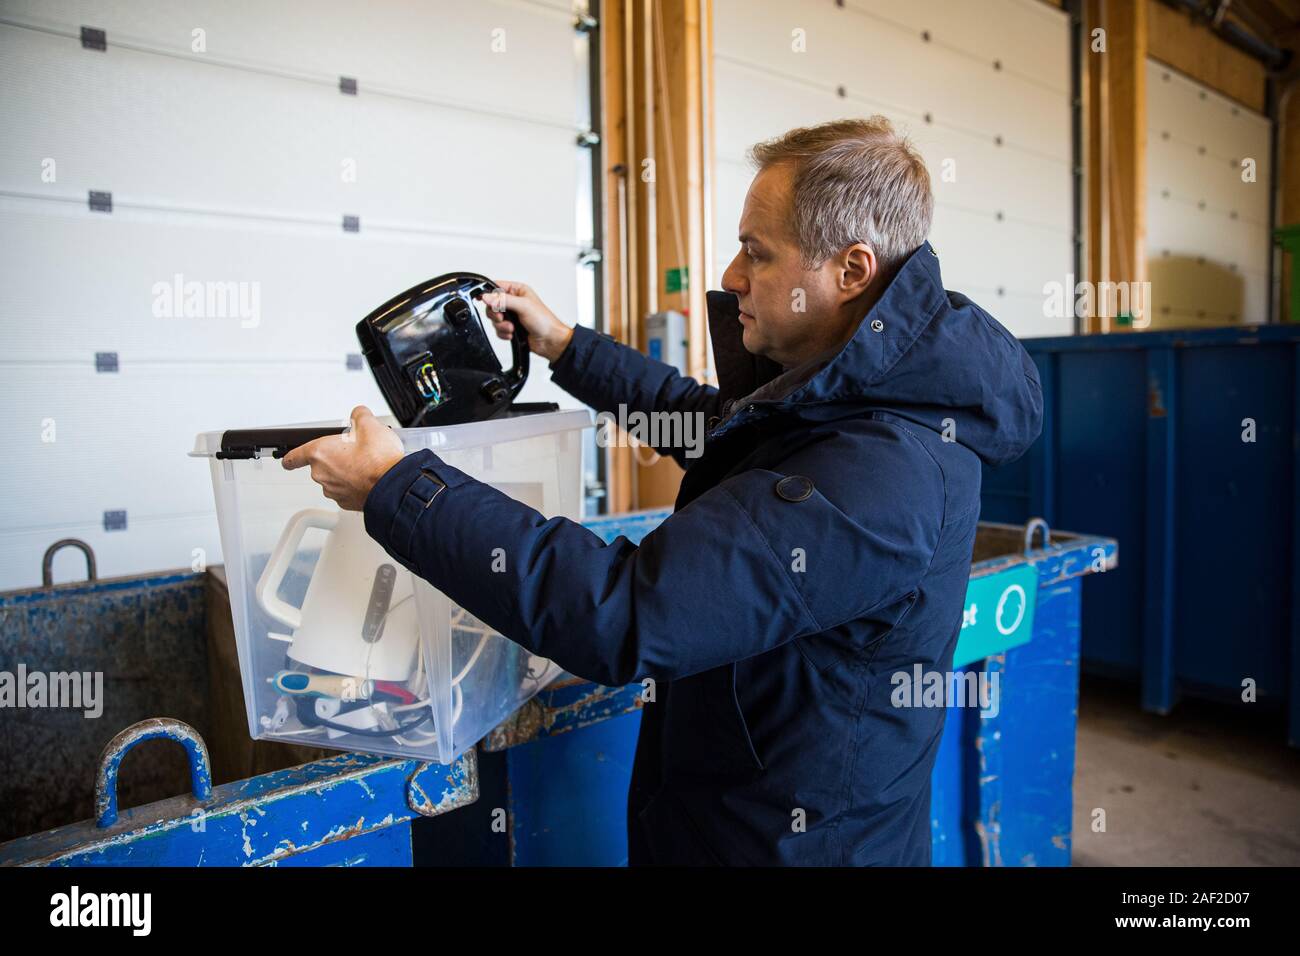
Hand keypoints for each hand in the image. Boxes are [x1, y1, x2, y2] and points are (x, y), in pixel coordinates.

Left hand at [282, 406, 404, 510]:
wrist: (393, 487)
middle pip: (321, 465)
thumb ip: (360, 416)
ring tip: (367, 464)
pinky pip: (347, 491)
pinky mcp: (347, 503)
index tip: (289, 460)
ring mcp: (334, 491)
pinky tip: (370, 477)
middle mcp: (322, 475)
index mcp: (320, 453)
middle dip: (336, 457)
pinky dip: (355, 485)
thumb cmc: (378, 461)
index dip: (290, 457)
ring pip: (335, 479)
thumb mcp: (370, 426)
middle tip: (355, 451)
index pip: (294, 457)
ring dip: (346, 472)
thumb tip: (359, 414)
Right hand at [482, 279, 573, 362]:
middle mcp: (513, 302)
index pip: (496, 287)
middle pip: (491, 305)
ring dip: (501, 326)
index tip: (484, 300)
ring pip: (494, 319)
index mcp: (517, 290)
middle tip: (503, 318)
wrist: (550, 341)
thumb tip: (487, 297)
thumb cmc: (544, 321)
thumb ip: (503, 300)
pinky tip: (513, 334)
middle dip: (496, 314)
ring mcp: (511, 315)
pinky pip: (497, 330)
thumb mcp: (523, 306)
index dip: (488, 293)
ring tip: (512, 328)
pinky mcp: (510, 327)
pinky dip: (503, 333)